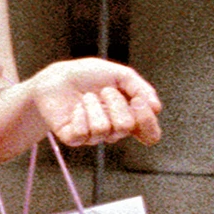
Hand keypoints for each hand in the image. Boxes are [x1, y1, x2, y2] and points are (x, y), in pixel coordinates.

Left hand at [24, 56, 161, 149]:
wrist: (57, 76)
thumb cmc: (88, 75)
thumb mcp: (120, 74)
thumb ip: (140, 89)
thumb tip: (156, 108)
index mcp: (130, 116)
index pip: (150, 134)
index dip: (147, 121)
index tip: (139, 101)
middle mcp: (114, 129)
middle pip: (126, 127)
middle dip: (116, 104)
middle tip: (105, 91)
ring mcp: (94, 136)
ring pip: (104, 129)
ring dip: (95, 106)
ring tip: (86, 96)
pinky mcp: (74, 138)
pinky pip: (83, 133)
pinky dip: (80, 114)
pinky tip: (75, 107)